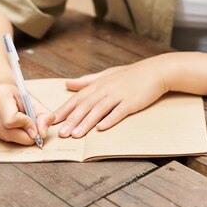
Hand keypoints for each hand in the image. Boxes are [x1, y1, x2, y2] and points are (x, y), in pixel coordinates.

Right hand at [0, 83, 54, 144]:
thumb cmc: (16, 93)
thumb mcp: (32, 100)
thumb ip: (43, 115)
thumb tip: (43, 133)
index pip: (11, 120)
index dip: (26, 126)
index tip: (35, 126)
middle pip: (7, 132)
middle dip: (24, 136)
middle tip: (34, 133)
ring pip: (3, 137)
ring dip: (18, 136)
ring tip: (23, 126)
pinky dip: (9, 135)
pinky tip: (12, 126)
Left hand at [53, 56, 169, 137]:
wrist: (154, 71)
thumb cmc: (129, 75)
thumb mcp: (106, 75)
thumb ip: (86, 81)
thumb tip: (68, 83)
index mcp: (98, 84)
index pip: (77, 98)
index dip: (64, 109)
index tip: (52, 120)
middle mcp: (106, 89)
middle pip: (86, 105)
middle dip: (72, 119)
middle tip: (61, 133)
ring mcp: (119, 95)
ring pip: (99, 110)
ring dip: (87, 122)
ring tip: (76, 135)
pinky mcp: (131, 101)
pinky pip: (119, 112)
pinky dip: (110, 119)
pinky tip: (101, 128)